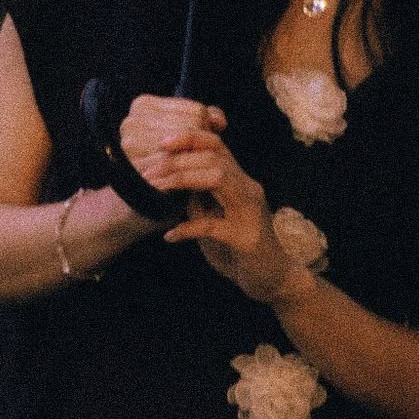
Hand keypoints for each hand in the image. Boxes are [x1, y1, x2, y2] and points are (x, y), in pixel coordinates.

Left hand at [119, 98, 292, 301]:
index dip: (190, 138)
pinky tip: (171, 236)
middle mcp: (249, 190)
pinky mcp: (246, 238)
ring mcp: (251, 212)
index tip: (162, 144)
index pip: (218, 146)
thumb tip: (170, 182)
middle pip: (215, 157)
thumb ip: (198, 199)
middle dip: (178, 161)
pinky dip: (188, 228)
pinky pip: (213, 225)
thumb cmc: (238, 249)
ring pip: (218, 178)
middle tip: (149, 174)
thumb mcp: (213, 218)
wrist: (270, 279)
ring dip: (182, 180)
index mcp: (241, 182)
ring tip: (157, 189)